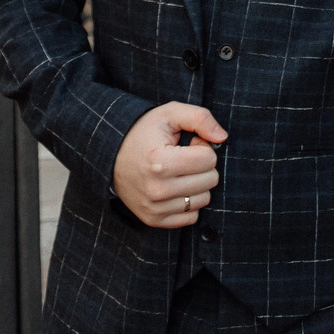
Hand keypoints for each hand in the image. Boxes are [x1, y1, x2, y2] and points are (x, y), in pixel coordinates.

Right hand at [112, 101, 225, 227]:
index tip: (189, 143)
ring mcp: (154, 208)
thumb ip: (200, 118)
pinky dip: (189, 202)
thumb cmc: (143, 132)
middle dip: (202, 165)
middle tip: (184, 156)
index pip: (208, 159)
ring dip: (198, 184)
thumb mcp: (169, 114)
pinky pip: (191, 216)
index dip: (202, 146)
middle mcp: (157, 190)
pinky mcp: (154, 220)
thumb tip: (222, 137)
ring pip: (204, 199)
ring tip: (179, 171)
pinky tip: (176, 187)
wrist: (111, 155)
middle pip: (210, 180)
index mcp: (160, 162)